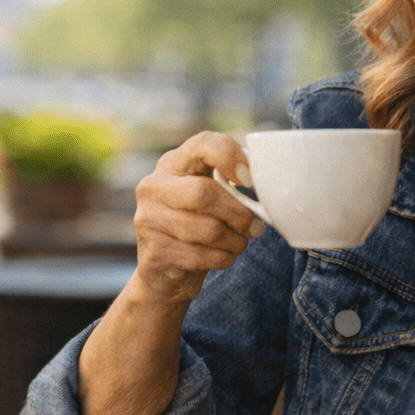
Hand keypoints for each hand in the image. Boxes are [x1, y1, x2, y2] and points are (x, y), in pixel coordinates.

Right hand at [132, 131, 266, 304]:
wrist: (165, 270)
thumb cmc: (197, 224)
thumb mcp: (209, 196)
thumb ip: (229, 183)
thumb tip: (266, 186)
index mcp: (173, 164)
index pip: (203, 144)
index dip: (230, 157)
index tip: (248, 179)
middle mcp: (153, 186)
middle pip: (204, 193)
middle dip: (238, 214)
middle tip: (255, 227)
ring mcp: (148, 219)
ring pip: (207, 230)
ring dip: (235, 241)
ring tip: (239, 243)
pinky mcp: (153, 251)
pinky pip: (201, 256)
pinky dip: (223, 259)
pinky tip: (223, 256)